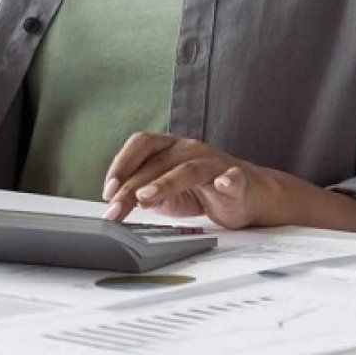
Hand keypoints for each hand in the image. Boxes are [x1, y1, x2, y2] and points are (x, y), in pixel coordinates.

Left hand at [100, 132, 283, 228]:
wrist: (248, 196)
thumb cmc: (203, 191)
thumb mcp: (167, 194)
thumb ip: (145, 194)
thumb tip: (121, 202)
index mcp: (170, 148)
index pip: (141, 145)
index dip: (121, 164)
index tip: (107, 190)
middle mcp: (189, 149)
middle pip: (157, 162)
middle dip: (132, 187)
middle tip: (116, 210)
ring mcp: (214, 162)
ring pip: (188, 168)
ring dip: (165, 182)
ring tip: (146, 197)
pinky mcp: (238, 179)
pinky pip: (233, 178)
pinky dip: (229, 181)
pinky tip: (224, 185)